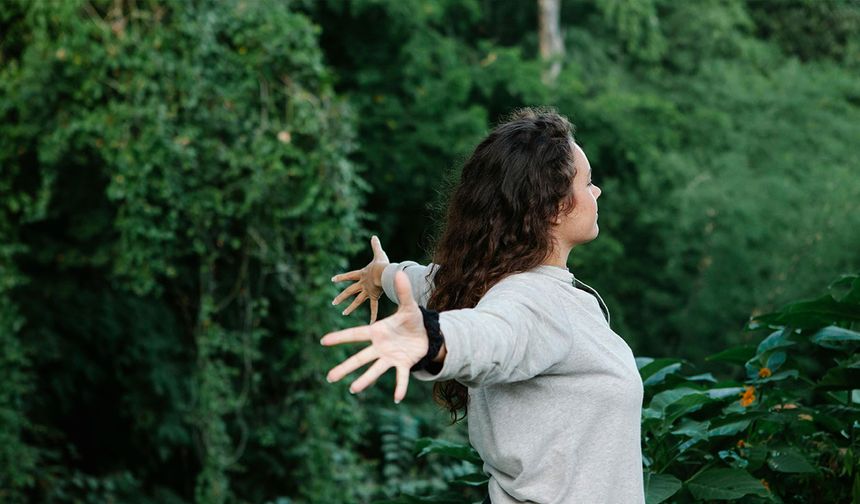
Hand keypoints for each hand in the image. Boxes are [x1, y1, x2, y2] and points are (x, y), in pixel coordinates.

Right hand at [320, 271, 426, 403]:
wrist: (426, 334)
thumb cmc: (412, 320)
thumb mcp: (409, 306)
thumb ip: (403, 291)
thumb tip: (399, 271)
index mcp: (377, 332)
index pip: (355, 334)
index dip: (340, 337)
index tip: (323, 341)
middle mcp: (380, 347)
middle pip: (359, 358)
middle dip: (345, 367)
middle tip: (329, 377)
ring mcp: (390, 357)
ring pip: (375, 370)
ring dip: (365, 380)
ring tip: (353, 389)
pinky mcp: (403, 364)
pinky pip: (400, 377)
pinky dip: (399, 387)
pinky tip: (397, 398)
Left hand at [332, 235, 389, 322]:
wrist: (384, 273)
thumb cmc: (382, 264)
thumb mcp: (379, 254)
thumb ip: (376, 246)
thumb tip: (374, 236)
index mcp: (361, 274)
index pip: (348, 276)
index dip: (341, 277)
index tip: (332, 280)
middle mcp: (362, 284)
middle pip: (349, 291)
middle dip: (341, 296)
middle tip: (333, 302)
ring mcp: (367, 291)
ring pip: (357, 301)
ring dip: (350, 307)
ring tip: (343, 313)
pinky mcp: (374, 296)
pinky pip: (373, 307)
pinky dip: (373, 316)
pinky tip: (370, 324)